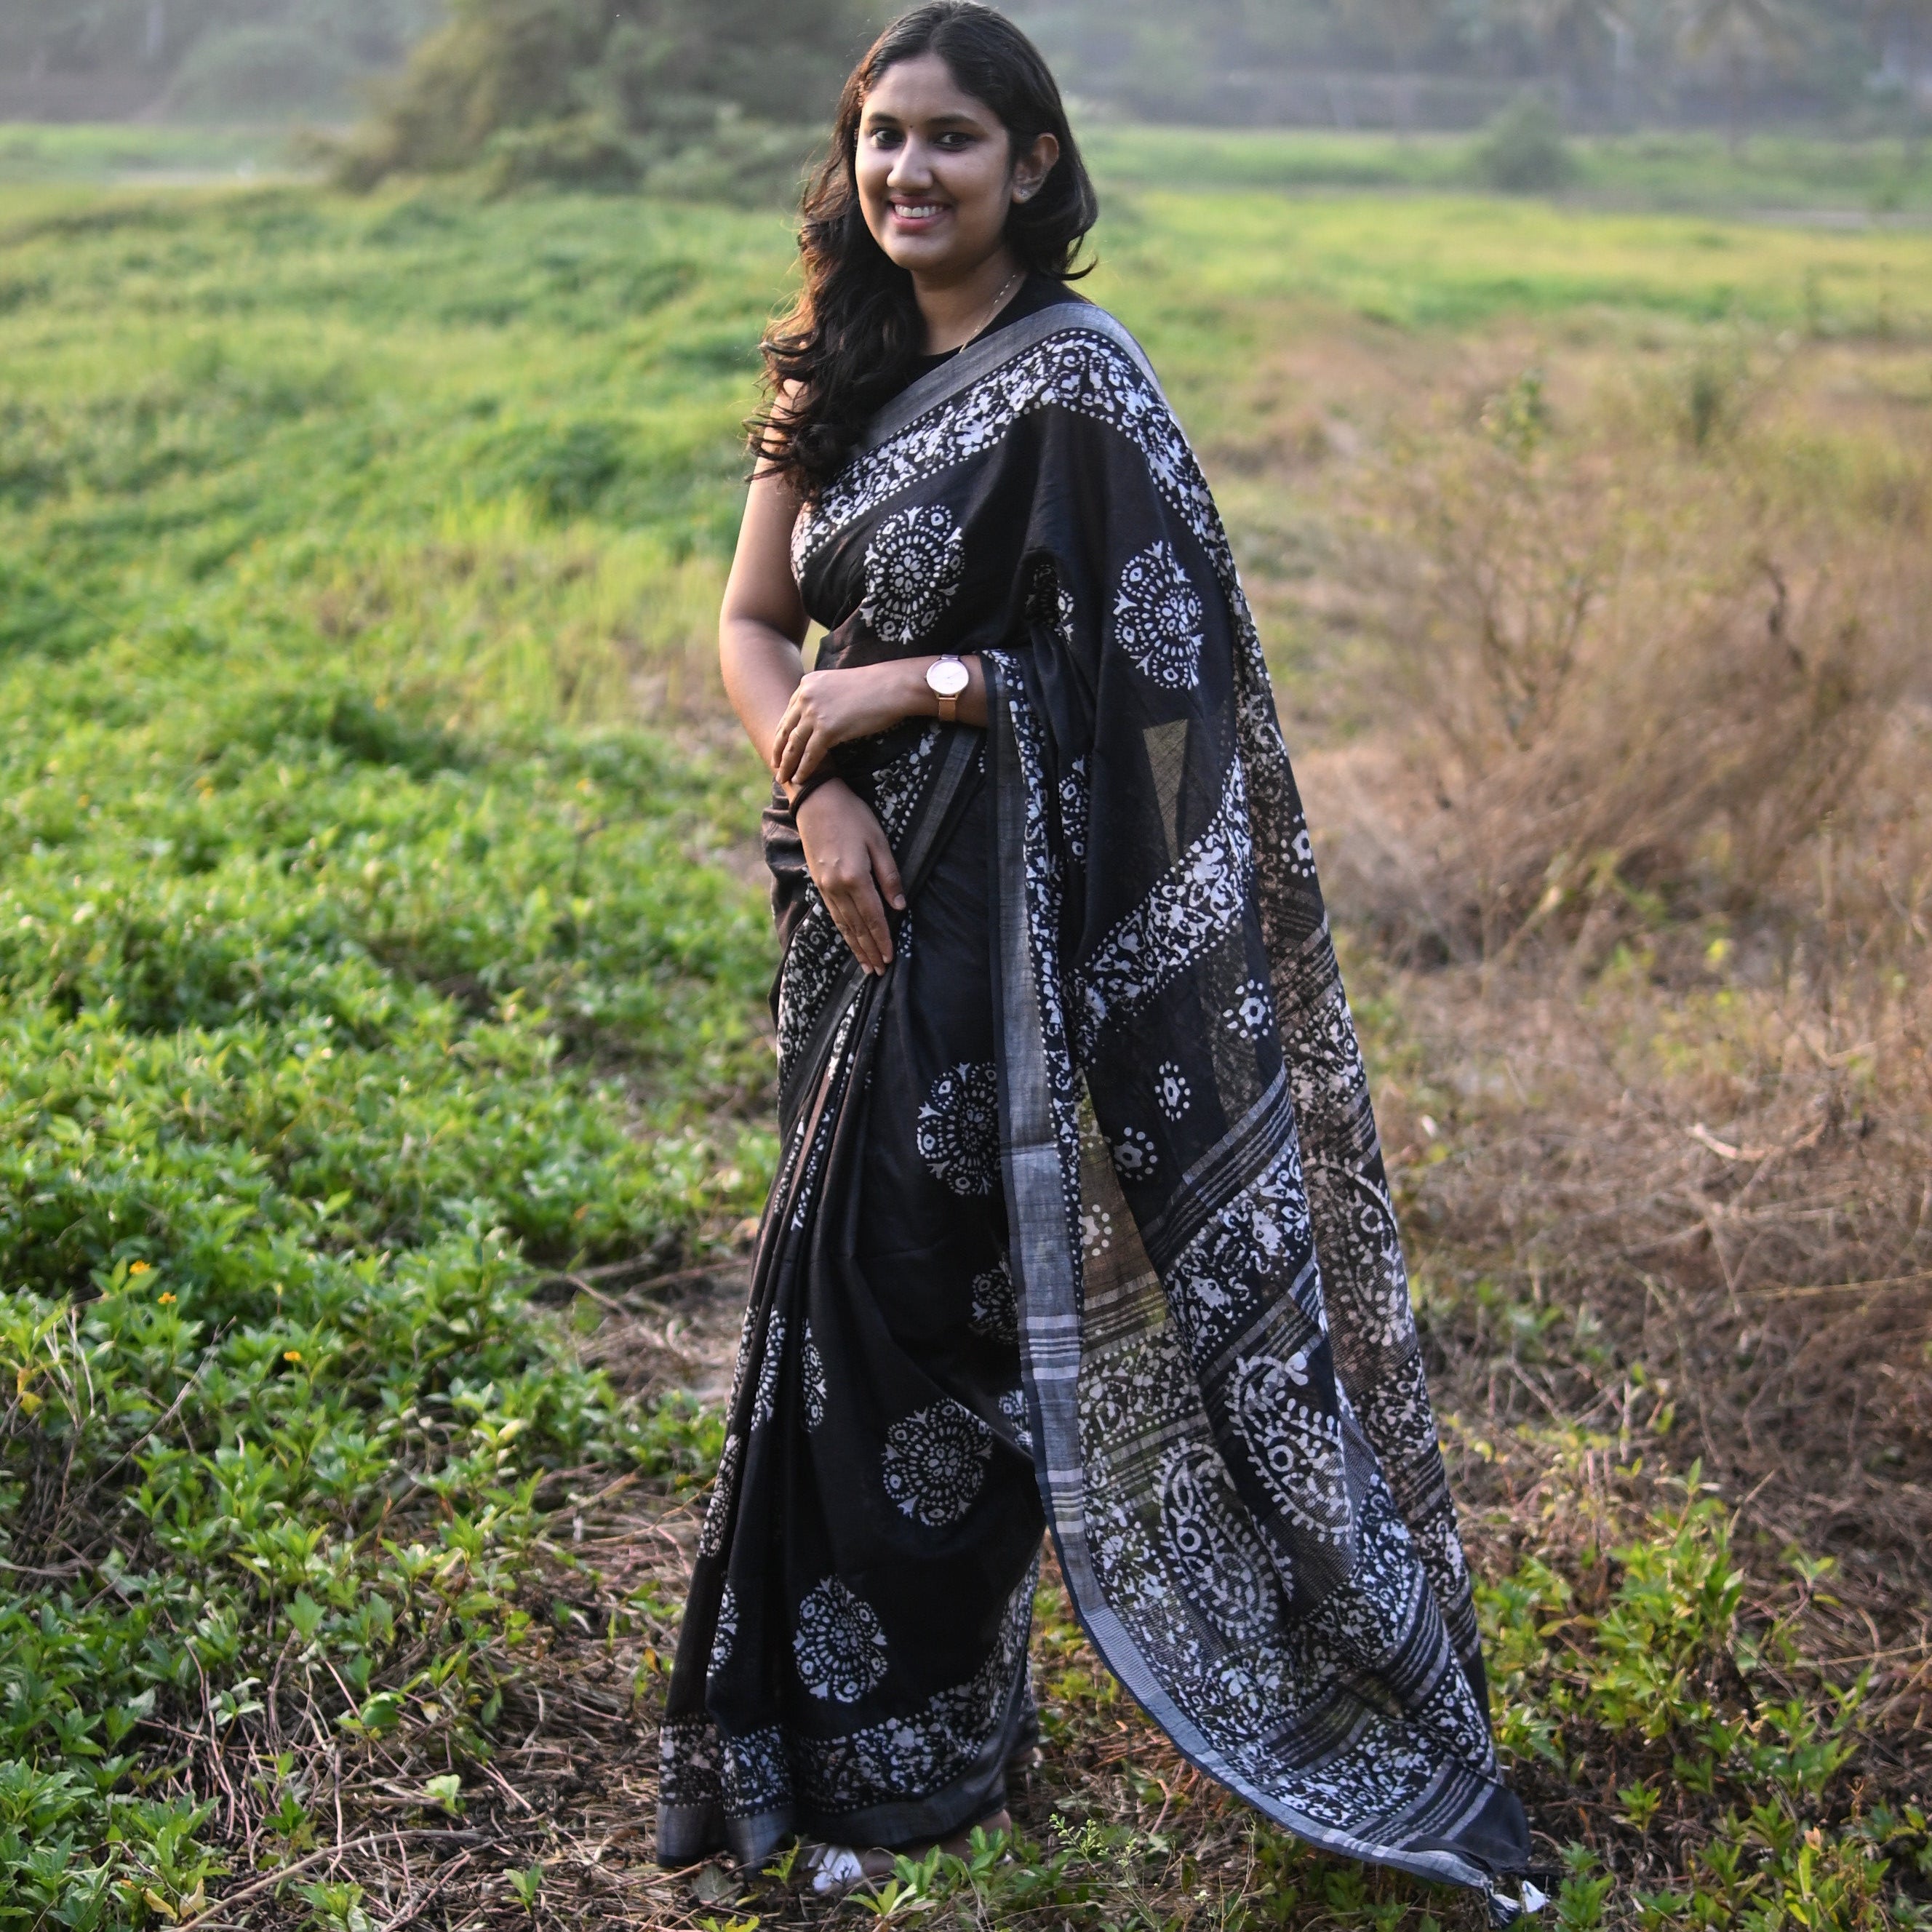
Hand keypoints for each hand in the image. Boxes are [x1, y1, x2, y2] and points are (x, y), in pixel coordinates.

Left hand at [773, 662, 925, 785]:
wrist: (891, 686)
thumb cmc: (875, 687)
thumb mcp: (840, 684)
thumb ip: (825, 696)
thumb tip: (824, 714)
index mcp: (807, 683)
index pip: (789, 713)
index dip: (783, 733)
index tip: (780, 746)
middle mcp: (806, 696)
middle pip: (786, 729)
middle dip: (779, 750)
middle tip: (775, 765)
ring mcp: (815, 712)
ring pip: (794, 744)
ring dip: (787, 764)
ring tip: (783, 778)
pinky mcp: (827, 728)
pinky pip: (810, 754)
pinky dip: (804, 769)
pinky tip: (800, 779)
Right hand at [795, 780, 905, 975]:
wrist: (816, 801)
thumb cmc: (853, 816)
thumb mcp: (878, 841)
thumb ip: (889, 875)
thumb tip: (899, 906)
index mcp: (855, 877)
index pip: (873, 917)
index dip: (882, 939)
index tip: (889, 958)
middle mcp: (837, 887)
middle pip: (857, 927)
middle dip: (869, 950)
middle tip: (879, 971)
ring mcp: (825, 886)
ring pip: (843, 924)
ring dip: (855, 947)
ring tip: (865, 965)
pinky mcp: (818, 882)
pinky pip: (833, 914)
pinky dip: (842, 931)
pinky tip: (849, 939)